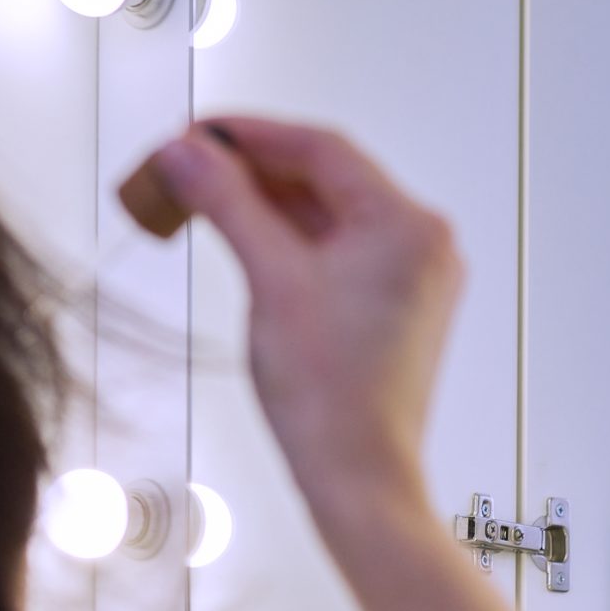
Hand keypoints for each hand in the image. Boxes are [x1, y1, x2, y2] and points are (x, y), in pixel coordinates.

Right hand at [149, 117, 461, 507]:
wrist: (359, 477)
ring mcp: (412, 278)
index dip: (250, 134)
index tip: (197, 132)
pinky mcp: (395, 307)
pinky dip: (289, 240)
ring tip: (202, 203)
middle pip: (326, 178)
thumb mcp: (271, 280)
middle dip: (252, 171)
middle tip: (187, 167)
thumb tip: (188, 152)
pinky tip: (244, 239)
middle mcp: (422, 244)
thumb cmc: (332, 397)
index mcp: (408, 226)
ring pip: (329, 216)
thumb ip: (227, 203)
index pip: (322, 148)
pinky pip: (337, 251)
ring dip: (266, 206)